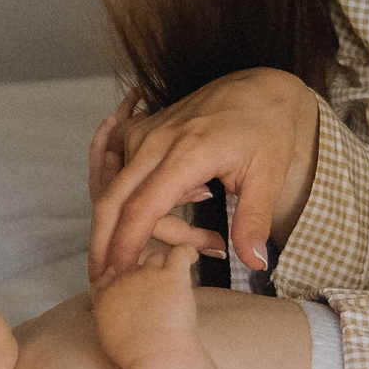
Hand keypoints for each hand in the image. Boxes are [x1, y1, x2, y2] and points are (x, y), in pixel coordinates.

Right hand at [90, 69, 320, 282]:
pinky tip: (180, 202)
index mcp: (187, 153)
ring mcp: (145, 133)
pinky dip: (132, 198)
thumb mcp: (269, 176)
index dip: (125, 246)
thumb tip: (256, 263)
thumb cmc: (266, 131)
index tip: (115, 278)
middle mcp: (157, 141)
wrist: (259, 87)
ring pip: (115, 188)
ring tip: (171, 244)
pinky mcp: (142, 132)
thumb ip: (255, 221)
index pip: (142, 208)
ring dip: (126, 223)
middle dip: (102, 242)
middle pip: (111, 198)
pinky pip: (123, 172)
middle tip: (99, 280)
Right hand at [90, 216, 223, 368]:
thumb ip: (108, 315)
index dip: (121, 276)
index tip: (132, 285)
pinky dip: (187, 252)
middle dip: (143, 273)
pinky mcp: (171, 275)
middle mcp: (124, 279)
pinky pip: (180, 251)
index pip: (110, 272)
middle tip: (157, 290)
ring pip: (155, 256)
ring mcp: (147, 275)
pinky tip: (191, 257)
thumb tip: (115, 312)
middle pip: (133, 263)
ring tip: (173, 279)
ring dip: (163, 265)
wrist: (156, 358)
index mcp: (106, 294)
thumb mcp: (109, 336)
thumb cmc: (136, 356)